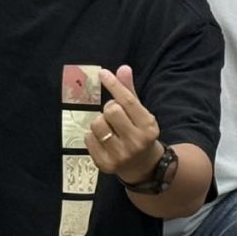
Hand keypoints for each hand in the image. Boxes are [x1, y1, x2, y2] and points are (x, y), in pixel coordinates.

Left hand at [83, 64, 164, 186]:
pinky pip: (88, 138)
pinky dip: (92, 135)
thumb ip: (130, 91)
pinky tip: (103, 140)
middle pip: (110, 111)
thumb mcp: (140, 113)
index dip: (114, 85)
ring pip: (97, 124)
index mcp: (148, 127)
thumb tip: (123, 68)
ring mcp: (120, 155)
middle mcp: (136, 142)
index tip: (103, 73)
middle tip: (114, 115)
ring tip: (109, 129)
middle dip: (109, 109)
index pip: (128, 101)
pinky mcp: (105, 165)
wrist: (143, 167)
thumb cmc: (139, 133)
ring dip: (100, 122)